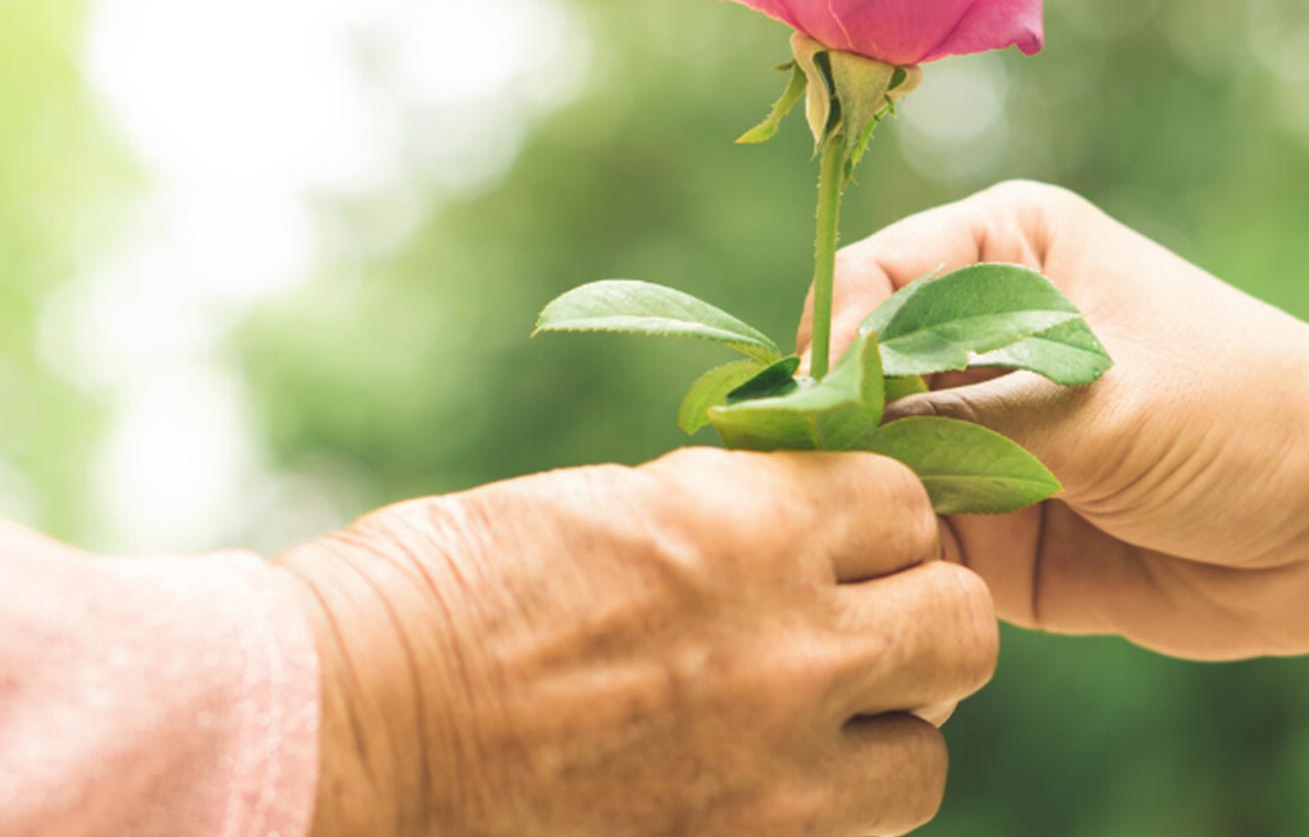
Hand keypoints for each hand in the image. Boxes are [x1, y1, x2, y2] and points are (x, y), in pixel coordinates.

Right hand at [280, 448, 996, 836]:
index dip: (875, 518)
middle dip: (915, 621)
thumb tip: (788, 530)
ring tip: (806, 725)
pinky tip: (749, 787)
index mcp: (743, 524)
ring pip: (925, 759)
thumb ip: (720, 518)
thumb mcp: (600, 507)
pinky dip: (821, 814)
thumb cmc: (438, 591)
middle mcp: (788, 646)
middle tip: (850, 627)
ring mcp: (771, 773)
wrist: (351, 724)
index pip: (905, 503)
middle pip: (958, 629)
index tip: (837, 535)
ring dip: (882, 735)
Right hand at [810, 180, 1308, 660]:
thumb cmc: (1245, 417)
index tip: (827, 406)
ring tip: (858, 549)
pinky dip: (895, 568)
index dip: (835, 340)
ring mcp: (974, 434)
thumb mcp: (1099, 403)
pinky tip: (885, 592)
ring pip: (870, 467)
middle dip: (834, 435)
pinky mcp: (986, 525)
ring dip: (861, 508)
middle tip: (822, 492)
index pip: (870, 279)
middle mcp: (972, 337)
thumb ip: (965, 415)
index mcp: (1002, 251)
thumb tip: (836, 429)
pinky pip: (910, 543)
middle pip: (852, 378)